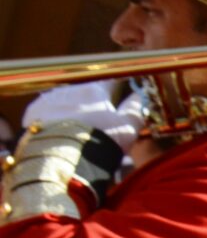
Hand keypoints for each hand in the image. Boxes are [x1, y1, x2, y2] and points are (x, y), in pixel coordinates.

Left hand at [21, 80, 149, 152]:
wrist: (65, 156)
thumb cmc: (102, 140)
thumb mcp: (128, 127)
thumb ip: (135, 109)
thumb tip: (141, 96)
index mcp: (96, 91)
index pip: (109, 81)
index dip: (117, 86)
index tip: (121, 91)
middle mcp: (72, 89)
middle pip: (85, 92)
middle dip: (92, 102)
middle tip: (98, 121)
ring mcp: (51, 99)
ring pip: (65, 99)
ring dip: (72, 109)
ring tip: (77, 127)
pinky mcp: (34, 112)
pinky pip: (46, 110)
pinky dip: (53, 117)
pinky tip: (59, 130)